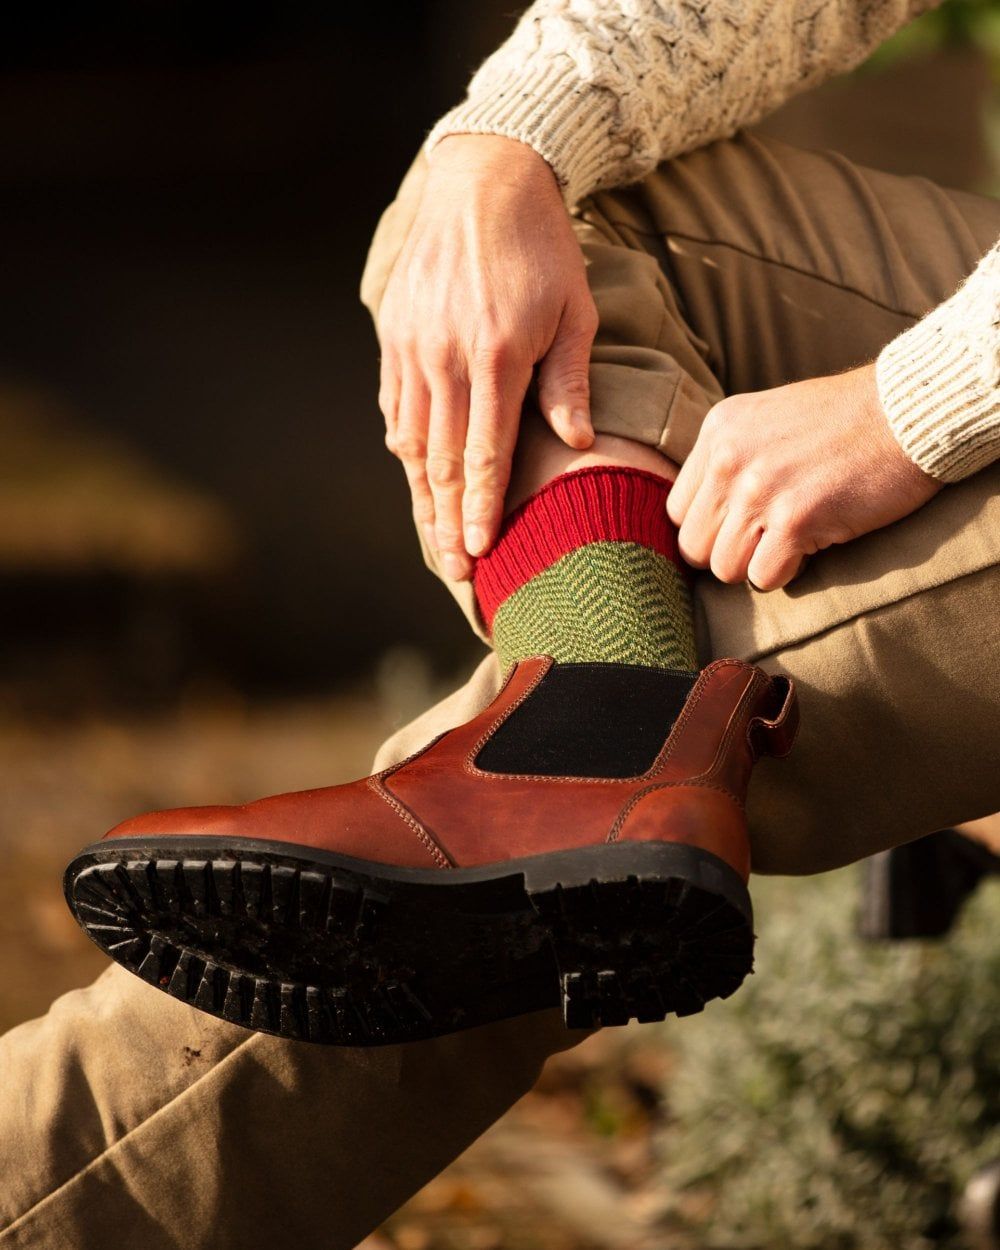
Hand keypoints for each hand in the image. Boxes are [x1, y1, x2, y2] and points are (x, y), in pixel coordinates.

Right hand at [376, 135, 597, 580]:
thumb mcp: (573, 309)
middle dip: (447, 522)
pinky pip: (395, 406)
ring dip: (421, 497)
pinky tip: (414, 477)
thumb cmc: (543, 248)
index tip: (481, 554)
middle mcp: (446, 357)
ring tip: (433, 540)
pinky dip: (404, 447)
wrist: (485, 178)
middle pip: (440, 462)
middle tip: (456, 572)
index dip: (480, 510)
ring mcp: (412, 347)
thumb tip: (574, 445)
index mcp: (496, 355)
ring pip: (411, 441)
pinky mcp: (394, 335)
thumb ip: (569, 381)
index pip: (483, 453)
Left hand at [666, 363, 941, 590]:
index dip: (709, 528)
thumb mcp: (768, 418)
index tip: (742, 525)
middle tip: (767, 540)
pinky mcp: (795, 519)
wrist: (909, 411)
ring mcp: (759, 490)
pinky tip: (813, 545)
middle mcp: (728, 459)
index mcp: (718, 431)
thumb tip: (705, 515)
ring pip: (725, 568)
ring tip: (792, 541)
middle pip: (694, 546)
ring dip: (758, 565)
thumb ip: (730, 458)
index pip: (678, 510)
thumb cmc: (847, 420)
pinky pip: (763, 577)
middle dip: (729, 553)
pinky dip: (787, 572)